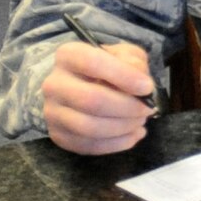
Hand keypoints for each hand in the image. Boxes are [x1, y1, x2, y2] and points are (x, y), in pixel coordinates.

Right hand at [42, 39, 155, 154]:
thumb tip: (141, 84)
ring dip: (124, 127)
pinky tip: (134, 135)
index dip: (123, 76)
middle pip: (91, 100)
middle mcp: (54, 84)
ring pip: (90, 127)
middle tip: (147, 109)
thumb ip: (134, 62)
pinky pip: (89, 146)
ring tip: (140, 121)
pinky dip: (118, 143)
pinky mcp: (58, 135)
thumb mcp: (124, 54)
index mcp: (68, 56)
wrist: (80, 86)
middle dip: (127, 107)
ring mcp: (53, 112)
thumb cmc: (108, 68)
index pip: (92, 63)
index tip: (147, 87)